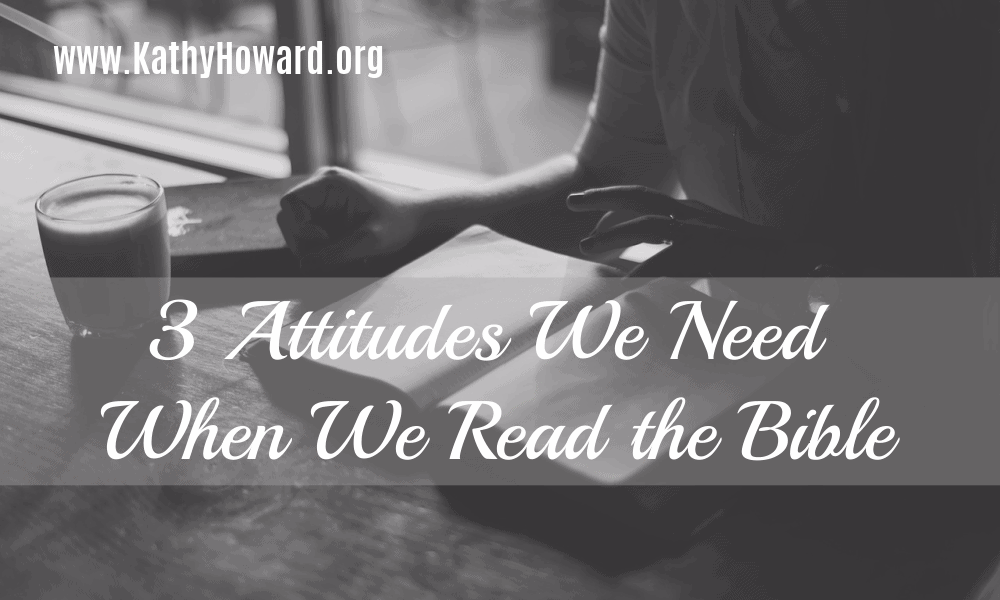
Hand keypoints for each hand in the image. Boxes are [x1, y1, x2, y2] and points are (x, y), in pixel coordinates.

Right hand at [276, 167, 424, 270]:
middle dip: (304, 241)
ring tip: (343, 252)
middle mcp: (320, 187)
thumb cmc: (396, 224)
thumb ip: (335, 254)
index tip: (324, 239)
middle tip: (334, 252)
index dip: (300, 227)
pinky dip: (319, 249)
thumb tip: (303, 266)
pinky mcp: (324, 216)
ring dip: (312, 248)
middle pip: (288, 218)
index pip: (290, 203)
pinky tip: (342, 250)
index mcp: (329, 182)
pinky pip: (307, 237)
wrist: (413, 220)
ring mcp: (320, 202)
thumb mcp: (369, 241)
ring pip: (295, 230)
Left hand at [567, 185, 834, 276]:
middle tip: (569, 201)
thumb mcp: (709, 256)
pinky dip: (646, 271)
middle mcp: (696, 216)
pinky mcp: (716, 253)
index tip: (584, 215)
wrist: (810, 265)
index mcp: (692, 214)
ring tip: (585, 249)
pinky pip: (672, 260)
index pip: (644, 201)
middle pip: (639, 198)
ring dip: (614, 235)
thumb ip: (676, 260)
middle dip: (601, 197)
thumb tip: (635, 275)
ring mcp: (706, 231)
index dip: (611, 206)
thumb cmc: (759, 266)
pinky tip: (625, 284)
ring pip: (649, 225)